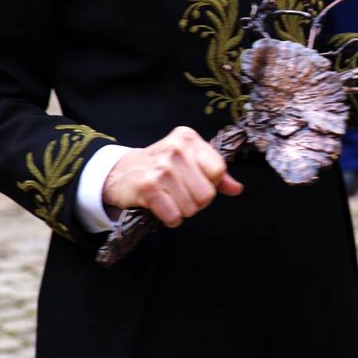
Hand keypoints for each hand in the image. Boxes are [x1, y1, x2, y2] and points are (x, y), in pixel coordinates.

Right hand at [102, 126, 242, 226]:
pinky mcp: (148, 187)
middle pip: (207, 194)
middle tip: (181, 194)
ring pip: (191, 207)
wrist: (120, 172)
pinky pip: (174, 216)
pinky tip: (161, 207)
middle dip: (196, 202)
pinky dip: (170, 218)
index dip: (210, 184)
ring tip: (169, 199)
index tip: (196, 182)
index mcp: (188, 138)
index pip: (218, 171)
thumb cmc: (160, 166)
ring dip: (182, 210)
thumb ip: (215, 173)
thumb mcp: (188, 161)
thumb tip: (237, 188)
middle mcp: (176, 149)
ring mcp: (162, 168)